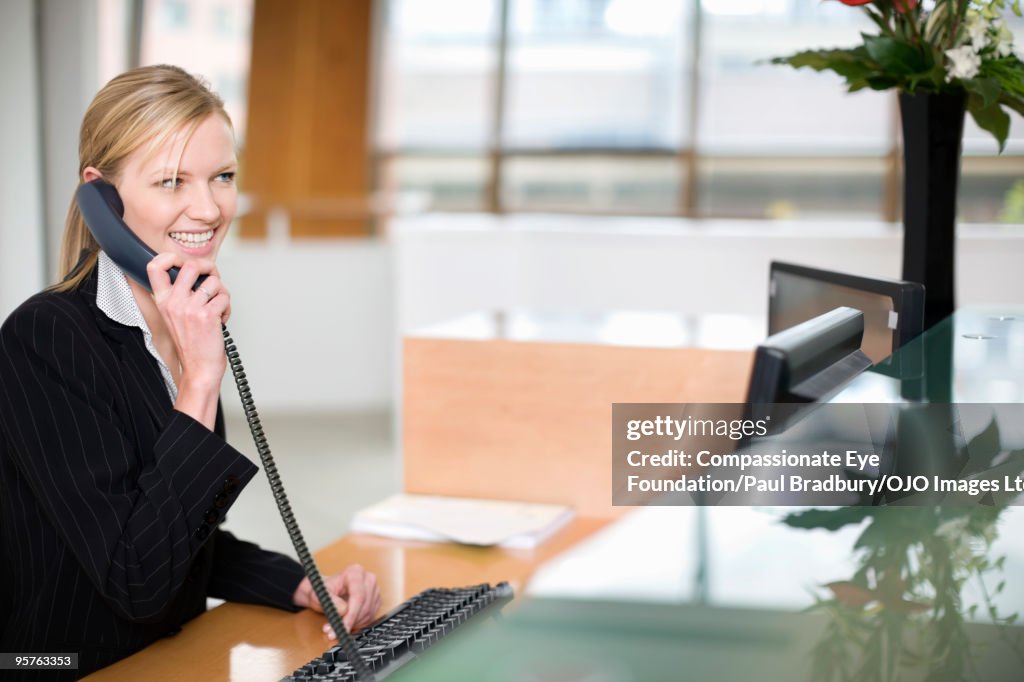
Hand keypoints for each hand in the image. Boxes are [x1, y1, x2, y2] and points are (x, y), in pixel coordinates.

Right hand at [146, 254, 230, 388]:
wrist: (198, 369)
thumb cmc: (191, 344)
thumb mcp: (174, 316)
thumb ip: (180, 294)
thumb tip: (197, 272)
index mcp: (162, 300)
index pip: (155, 266)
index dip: (171, 256)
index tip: (183, 262)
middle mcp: (173, 302)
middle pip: (191, 264)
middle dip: (209, 268)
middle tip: (212, 280)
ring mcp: (190, 308)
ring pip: (215, 281)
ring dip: (222, 293)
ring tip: (217, 308)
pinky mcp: (207, 316)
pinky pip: (224, 297)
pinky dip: (227, 307)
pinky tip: (221, 319)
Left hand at [292, 564, 380, 635]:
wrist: (328, 590)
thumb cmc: (324, 590)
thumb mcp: (320, 594)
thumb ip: (331, 601)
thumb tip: (344, 610)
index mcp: (355, 572)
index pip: (358, 596)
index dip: (351, 615)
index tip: (342, 628)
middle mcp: (368, 579)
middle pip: (364, 606)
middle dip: (350, 622)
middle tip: (335, 631)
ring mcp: (374, 589)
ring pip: (368, 613)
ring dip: (353, 624)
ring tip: (337, 628)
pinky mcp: (376, 600)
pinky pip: (370, 617)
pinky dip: (358, 624)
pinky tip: (347, 623)